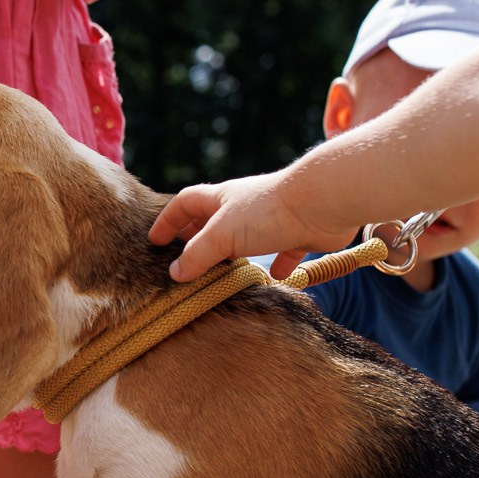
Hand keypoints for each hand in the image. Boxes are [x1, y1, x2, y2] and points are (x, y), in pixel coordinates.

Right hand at [148, 170, 358, 282]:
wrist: (323, 202)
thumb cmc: (267, 212)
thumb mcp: (222, 235)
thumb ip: (197, 256)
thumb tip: (175, 274)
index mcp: (221, 198)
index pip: (185, 203)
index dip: (168, 220)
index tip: (156, 241)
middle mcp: (244, 206)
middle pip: (214, 220)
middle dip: (198, 238)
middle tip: (186, 260)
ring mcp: (271, 220)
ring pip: (247, 238)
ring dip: (235, 255)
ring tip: (224, 275)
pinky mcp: (297, 234)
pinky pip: (284, 252)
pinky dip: (276, 265)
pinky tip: (272, 278)